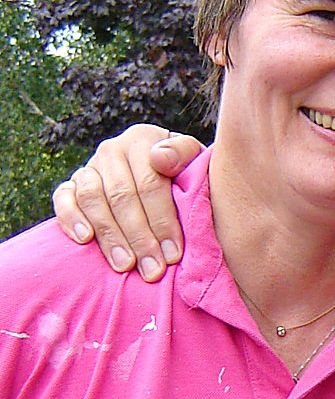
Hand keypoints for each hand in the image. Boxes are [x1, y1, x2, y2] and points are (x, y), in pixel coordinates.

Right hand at [51, 124, 204, 281]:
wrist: (164, 174)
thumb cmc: (185, 172)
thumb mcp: (194, 159)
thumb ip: (184, 154)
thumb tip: (159, 158)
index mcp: (143, 140)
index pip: (151, 183)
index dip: (162, 220)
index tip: (174, 253)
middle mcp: (112, 150)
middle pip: (122, 197)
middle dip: (140, 238)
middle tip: (153, 270)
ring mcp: (89, 167)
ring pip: (93, 201)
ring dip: (110, 236)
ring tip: (126, 265)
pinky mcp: (70, 185)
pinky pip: (63, 199)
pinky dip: (71, 218)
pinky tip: (85, 240)